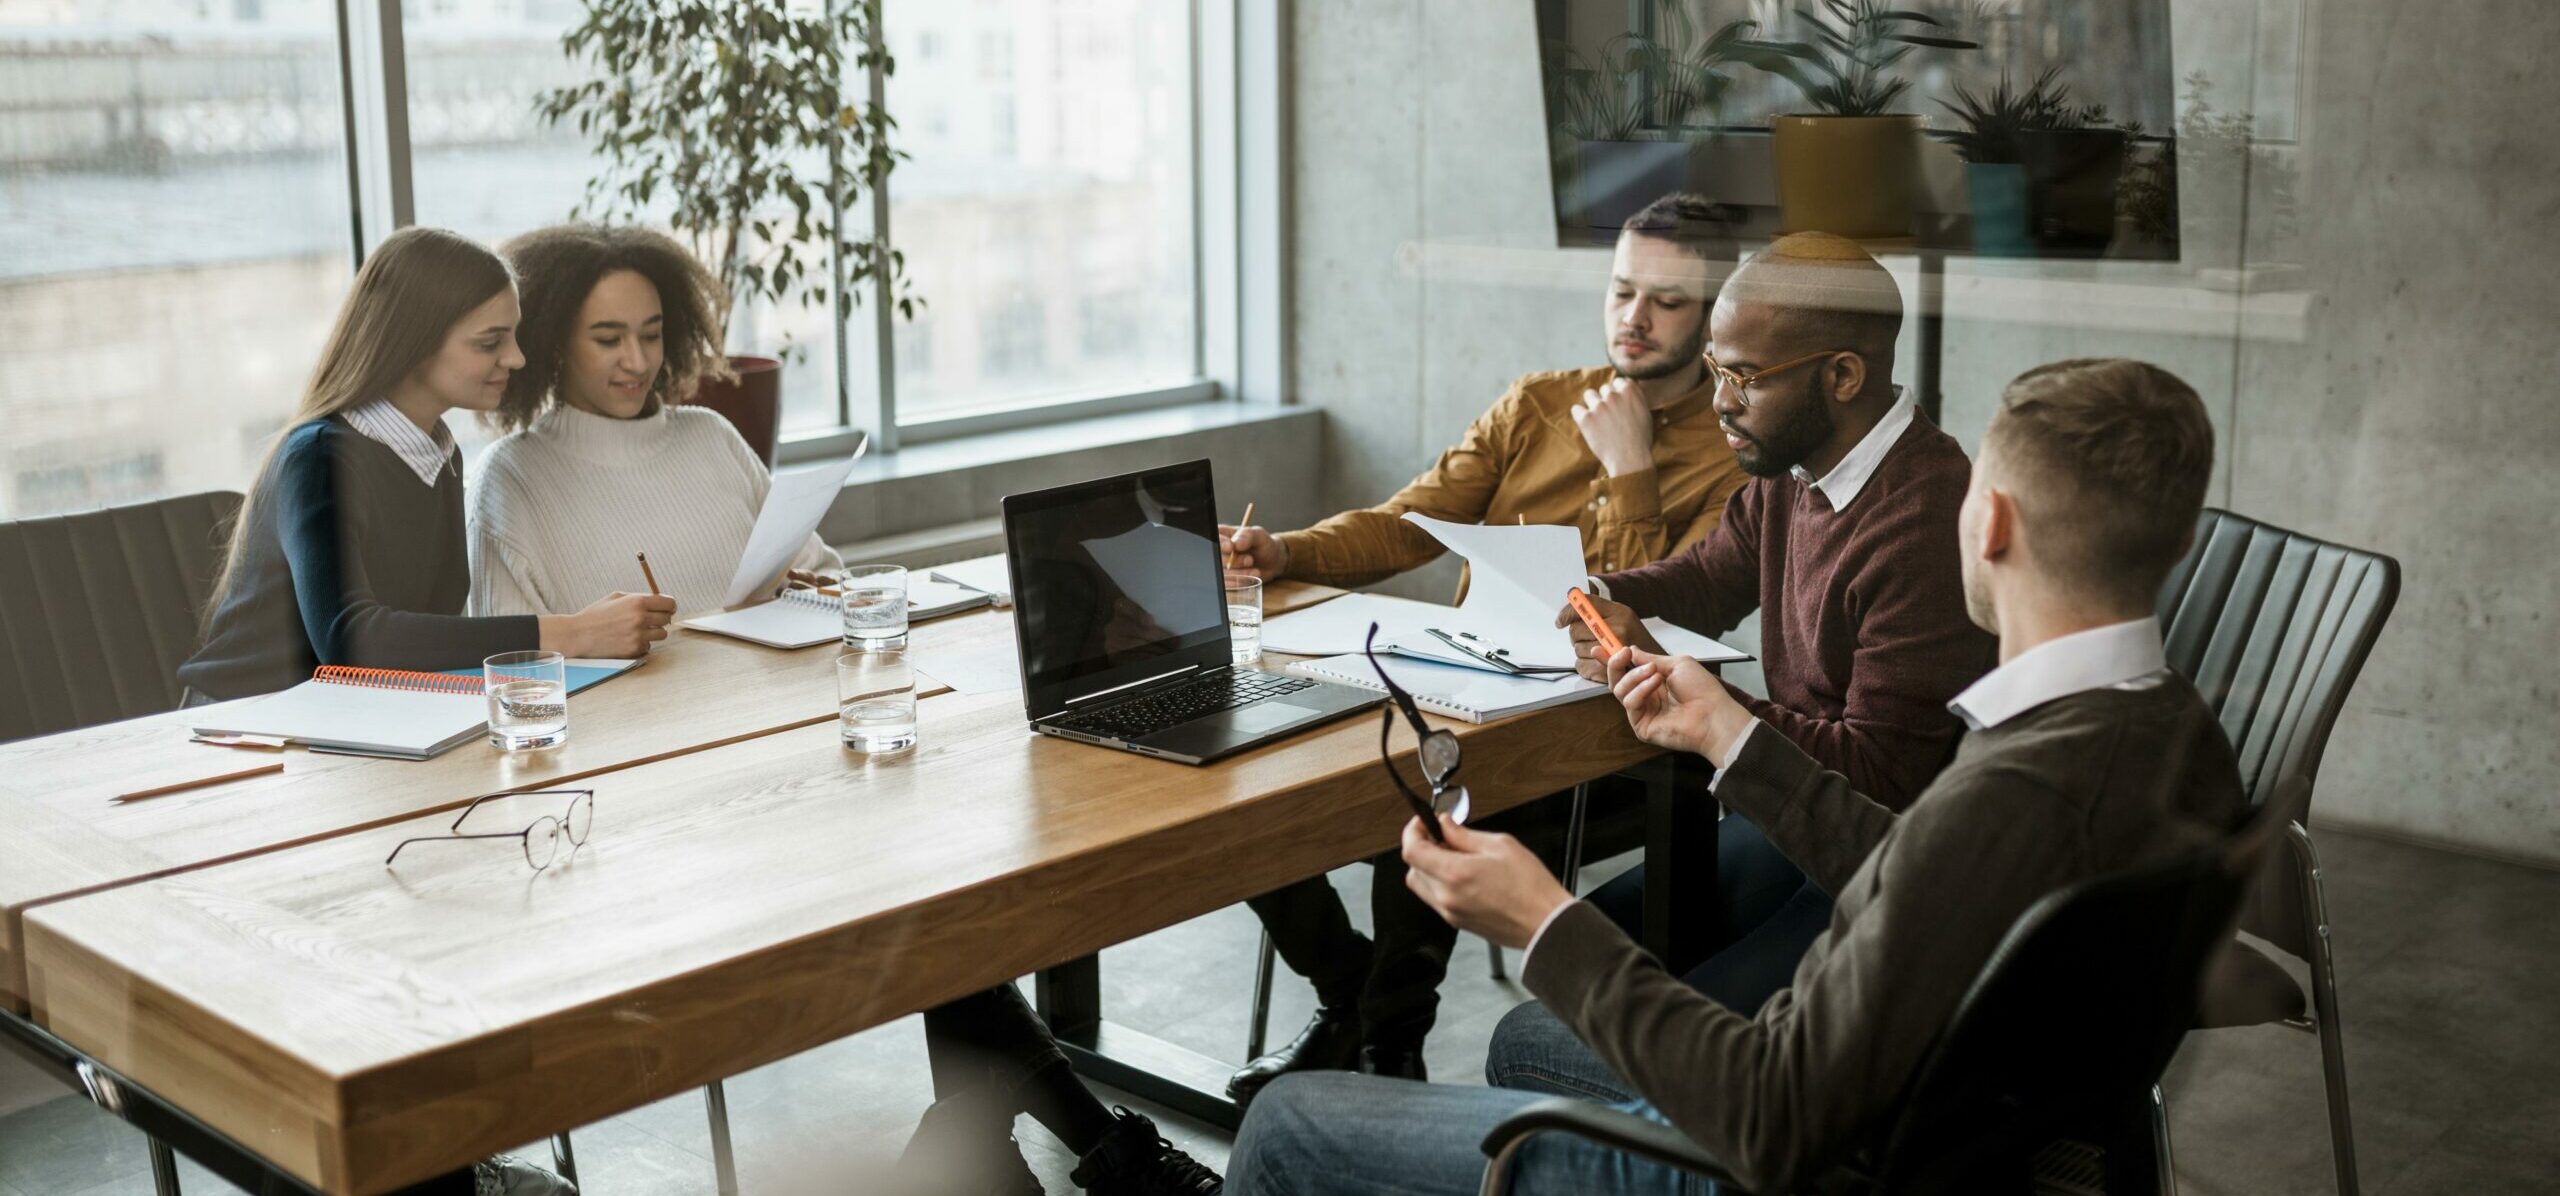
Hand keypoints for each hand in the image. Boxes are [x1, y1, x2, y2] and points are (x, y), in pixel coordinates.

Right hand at [540, 591, 676, 657]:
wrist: (578, 634)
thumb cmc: (596, 614)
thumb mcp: (616, 597)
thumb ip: (639, 598)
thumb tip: (659, 600)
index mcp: (637, 602)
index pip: (669, 603)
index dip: (670, 605)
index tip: (667, 608)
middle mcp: (640, 619)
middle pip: (667, 619)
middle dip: (661, 618)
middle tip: (651, 619)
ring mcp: (638, 636)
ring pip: (662, 634)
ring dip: (653, 632)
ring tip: (637, 629)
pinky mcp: (634, 650)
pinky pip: (649, 646)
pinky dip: (642, 643)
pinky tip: (627, 639)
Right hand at [1218, 524, 1287, 580]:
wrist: (1272, 561)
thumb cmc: (1263, 544)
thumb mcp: (1258, 535)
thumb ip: (1246, 535)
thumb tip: (1235, 544)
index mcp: (1222, 535)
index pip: (1215, 540)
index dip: (1220, 545)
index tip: (1231, 548)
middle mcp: (1219, 551)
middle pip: (1217, 558)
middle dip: (1234, 561)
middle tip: (1250, 560)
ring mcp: (1221, 566)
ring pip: (1222, 573)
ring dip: (1239, 573)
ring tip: (1255, 571)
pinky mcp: (1226, 579)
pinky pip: (1226, 584)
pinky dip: (1240, 582)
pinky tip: (1252, 576)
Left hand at [1400, 815, 1573, 950]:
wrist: (1545, 923)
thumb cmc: (1531, 887)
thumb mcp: (1500, 845)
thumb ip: (1464, 835)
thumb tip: (1446, 824)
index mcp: (1455, 874)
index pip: (1412, 851)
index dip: (1413, 831)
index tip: (1423, 822)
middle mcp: (1446, 896)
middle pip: (1412, 868)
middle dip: (1422, 847)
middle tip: (1442, 836)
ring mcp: (1450, 913)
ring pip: (1421, 885)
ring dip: (1429, 867)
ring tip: (1454, 856)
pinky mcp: (1457, 923)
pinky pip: (1435, 899)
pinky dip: (1439, 883)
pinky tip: (1462, 875)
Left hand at [1554, 593, 1662, 680]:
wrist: (1654, 665)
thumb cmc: (1634, 639)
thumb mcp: (1622, 615)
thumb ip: (1597, 609)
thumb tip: (1569, 603)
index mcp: (1620, 613)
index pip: (1586, 604)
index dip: (1568, 612)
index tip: (1560, 621)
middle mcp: (1618, 630)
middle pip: (1576, 630)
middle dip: (1577, 635)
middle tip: (1589, 638)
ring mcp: (1614, 651)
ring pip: (1577, 649)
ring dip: (1582, 651)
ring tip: (1599, 651)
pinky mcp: (1608, 672)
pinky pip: (1580, 665)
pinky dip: (1584, 665)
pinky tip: (1597, 663)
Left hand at [1571, 376, 1655, 478]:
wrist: (1630, 459)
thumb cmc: (1640, 440)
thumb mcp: (1646, 414)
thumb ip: (1636, 398)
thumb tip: (1629, 388)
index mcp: (1629, 391)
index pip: (1619, 382)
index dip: (1618, 393)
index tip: (1619, 404)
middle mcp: (1613, 395)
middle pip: (1604, 389)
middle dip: (1606, 400)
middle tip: (1609, 416)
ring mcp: (1598, 406)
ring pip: (1589, 395)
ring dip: (1592, 404)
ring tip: (1598, 419)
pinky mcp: (1586, 418)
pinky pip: (1576, 409)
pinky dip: (1580, 416)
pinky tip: (1587, 425)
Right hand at [1606, 646, 1754, 761]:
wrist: (1712, 713)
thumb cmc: (1702, 690)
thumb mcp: (1676, 664)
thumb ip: (1650, 658)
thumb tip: (1631, 650)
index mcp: (1654, 681)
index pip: (1626, 670)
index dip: (1611, 660)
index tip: (1599, 647)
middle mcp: (1646, 696)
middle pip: (1616, 680)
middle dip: (1614, 664)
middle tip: (1622, 654)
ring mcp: (1643, 711)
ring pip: (1619, 690)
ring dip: (1634, 677)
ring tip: (1654, 673)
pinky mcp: (1641, 725)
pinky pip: (1630, 703)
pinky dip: (1640, 690)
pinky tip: (1655, 685)